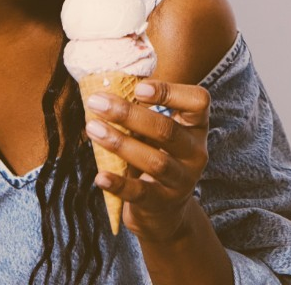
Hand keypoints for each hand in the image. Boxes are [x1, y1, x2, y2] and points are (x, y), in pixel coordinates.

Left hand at [84, 79, 209, 241]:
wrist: (165, 209)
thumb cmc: (156, 152)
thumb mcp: (159, 129)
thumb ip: (143, 106)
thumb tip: (104, 81)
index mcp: (195, 126)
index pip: (198, 102)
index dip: (171, 92)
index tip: (139, 87)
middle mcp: (195, 152)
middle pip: (166, 130)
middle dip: (128, 114)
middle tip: (96, 101)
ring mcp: (181, 180)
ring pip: (154, 160)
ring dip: (119, 142)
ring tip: (92, 128)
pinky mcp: (163, 203)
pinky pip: (140, 193)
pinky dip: (118, 184)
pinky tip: (100, 176)